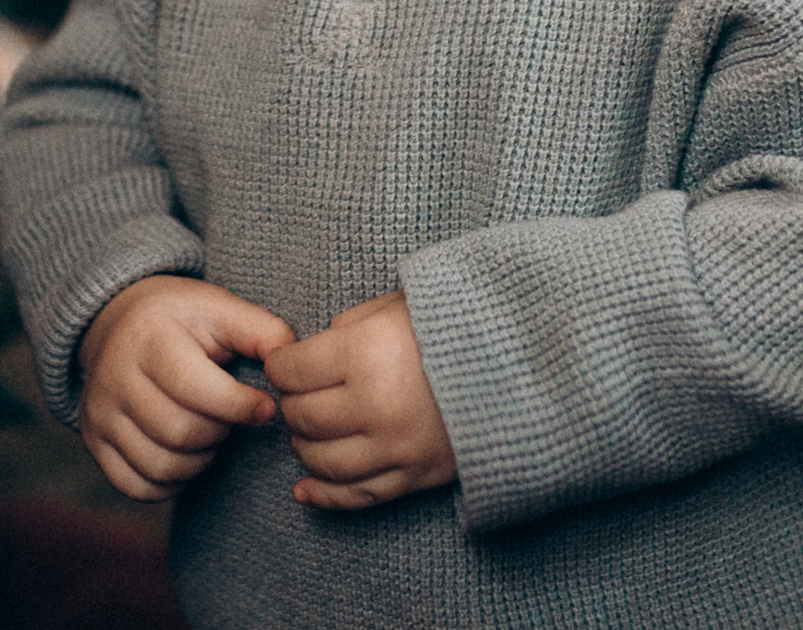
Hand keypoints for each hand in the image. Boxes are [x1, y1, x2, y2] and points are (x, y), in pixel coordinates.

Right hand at [77, 275, 296, 501]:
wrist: (115, 320)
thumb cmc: (181, 319)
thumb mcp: (220, 308)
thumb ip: (263, 332)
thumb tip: (292, 366)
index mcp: (148, 338)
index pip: (196, 390)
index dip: (241, 406)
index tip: (265, 407)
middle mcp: (114, 377)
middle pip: (181, 433)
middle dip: (220, 432)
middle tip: (230, 417)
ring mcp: (98, 413)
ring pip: (161, 466)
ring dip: (199, 460)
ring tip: (209, 433)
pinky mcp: (93, 441)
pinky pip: (137, 486)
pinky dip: (171, 482)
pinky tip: (184, 455)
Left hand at [265, 289, 457, 510]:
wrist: (522, 365)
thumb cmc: (455, 323)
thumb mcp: (396, 305)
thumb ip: (348, 326)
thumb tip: (310, 356)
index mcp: (366, 354)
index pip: (293, 371)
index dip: (280, 366)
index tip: (283, 363)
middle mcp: (376, 406)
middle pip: (304, 417)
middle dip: (291, 405)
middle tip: (298, 394)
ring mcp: (396, 447)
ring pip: (323, 461)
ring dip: (304, 447)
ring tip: (308, 430)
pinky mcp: (416, 477)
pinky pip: (358, 496)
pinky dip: (324, 496)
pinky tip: (303, 490)